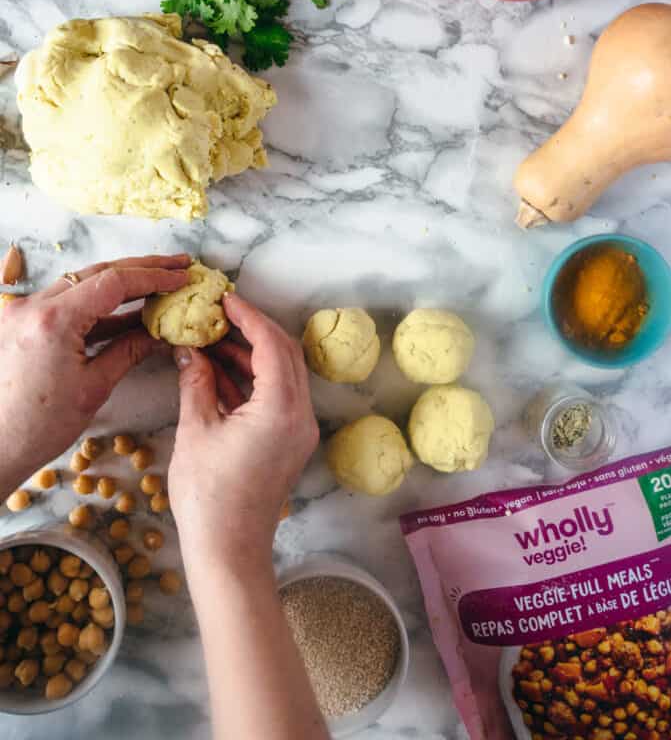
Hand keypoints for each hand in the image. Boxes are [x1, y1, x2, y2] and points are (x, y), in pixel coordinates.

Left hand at [0, 254, 189, 497]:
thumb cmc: (37, 427)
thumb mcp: (93, 387)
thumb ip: (129, 350)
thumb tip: (161, 332)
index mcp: (52, 320)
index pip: (113, 281)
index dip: (153, 276)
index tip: (182, 275)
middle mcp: (32, 307)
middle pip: (97, 272)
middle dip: (141, 269)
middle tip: (178, 265)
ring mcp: (21, 312)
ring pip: (80, 284)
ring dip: (120, 284)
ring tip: (158, 284)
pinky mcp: (19, 323)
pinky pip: (64, 303)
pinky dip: (96, 305)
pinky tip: (126, 310)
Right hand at [169, 294, 318, 581]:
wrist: (229, 551)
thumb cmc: (209, 497)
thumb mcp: (196, 431)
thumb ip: (196, 382)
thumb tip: (190, 349)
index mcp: (281, 409)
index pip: (272, 344)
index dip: (248, 316)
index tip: (224, 298)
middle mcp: (300, 415)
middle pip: (285, 354)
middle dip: (253, 329)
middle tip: (219, 313)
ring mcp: (299, 429)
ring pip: (282, 374)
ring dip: (251, 354)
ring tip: (212, 337)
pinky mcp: (289, 441)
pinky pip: (277, 396)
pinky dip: (252, 379)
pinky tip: (219, 370)